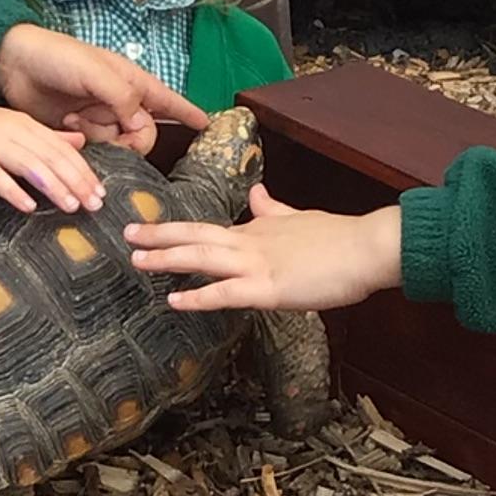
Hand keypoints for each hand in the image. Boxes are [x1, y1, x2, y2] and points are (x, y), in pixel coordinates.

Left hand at [0, 21, 204, 154]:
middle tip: (106, 129)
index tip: (206, 125)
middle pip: (144, 134)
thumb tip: (139, 124)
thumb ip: (122, 97)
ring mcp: (100, 118)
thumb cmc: (58, 57)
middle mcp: (120, 102)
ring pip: (119, 145)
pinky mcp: (79, 133)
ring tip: (73, 117)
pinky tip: (68, 125)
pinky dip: (85, 143)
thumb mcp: (95, 71)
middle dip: (129, 137)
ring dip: (99, 136)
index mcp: (132, 82)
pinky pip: (96, 150)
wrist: (15, 64)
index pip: (168, 100)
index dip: (187, 114)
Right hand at [0, 91, 103, 213]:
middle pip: (51, 156)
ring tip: (71, 207)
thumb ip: (43, 137)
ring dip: (53, 187)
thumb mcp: (8, 129)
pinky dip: (13, 191)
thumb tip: (80, 143)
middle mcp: (10, 130)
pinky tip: (28, 207)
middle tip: (95, 205)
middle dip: (77, 181)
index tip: (102, 193)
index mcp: (23, 123)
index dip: (84, 170)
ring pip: (29, 165)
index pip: (62, 147)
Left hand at [126, 188, 401, 312]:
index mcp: (258, 228)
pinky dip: (198, 296)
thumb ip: (274, 210)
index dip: (178, 231)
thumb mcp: (301, 218)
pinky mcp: (269, 288)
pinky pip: (225, 293)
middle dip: (159, 234)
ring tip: (137, 258)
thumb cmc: (342, 239)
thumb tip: (257, 194)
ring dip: (167, 258)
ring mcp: (258, 263)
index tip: (151, 229)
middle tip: (127, 234)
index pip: (209, 229)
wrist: (369, 247)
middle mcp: (251, 241)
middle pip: (196, 235)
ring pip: (203, 258)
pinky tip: (174, 300)